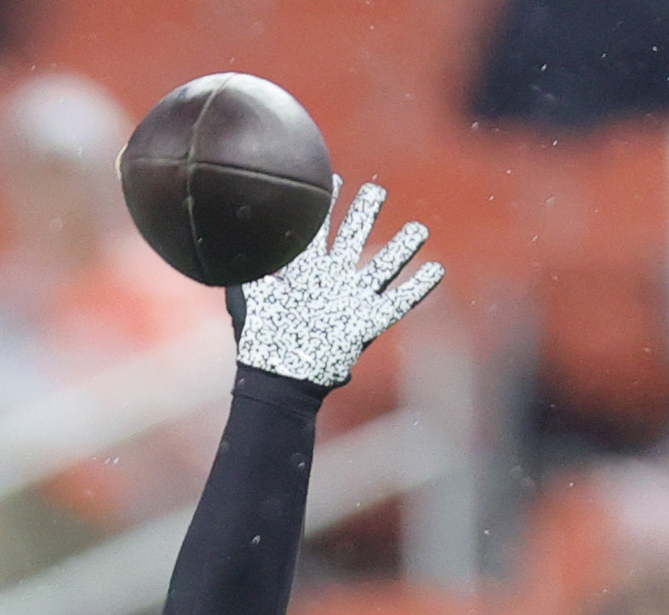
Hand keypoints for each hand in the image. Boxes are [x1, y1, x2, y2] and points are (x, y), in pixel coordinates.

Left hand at [232, 180, 443, 389]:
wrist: (279, 381)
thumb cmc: (263, 344)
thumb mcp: (252, 298)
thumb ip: (249, 266)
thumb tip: (233, 236)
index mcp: (306, 272)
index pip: (318, 230)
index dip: (325, 206)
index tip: (334, 179)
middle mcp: (332, 281)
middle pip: (353, 239)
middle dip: (365, 214)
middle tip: (376, 191)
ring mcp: (351, 301)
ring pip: (382, 267)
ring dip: (401, 248)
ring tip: (418, 230)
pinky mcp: (366, 323)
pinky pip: (398, 303)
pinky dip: (417, 288)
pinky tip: (435, 270)